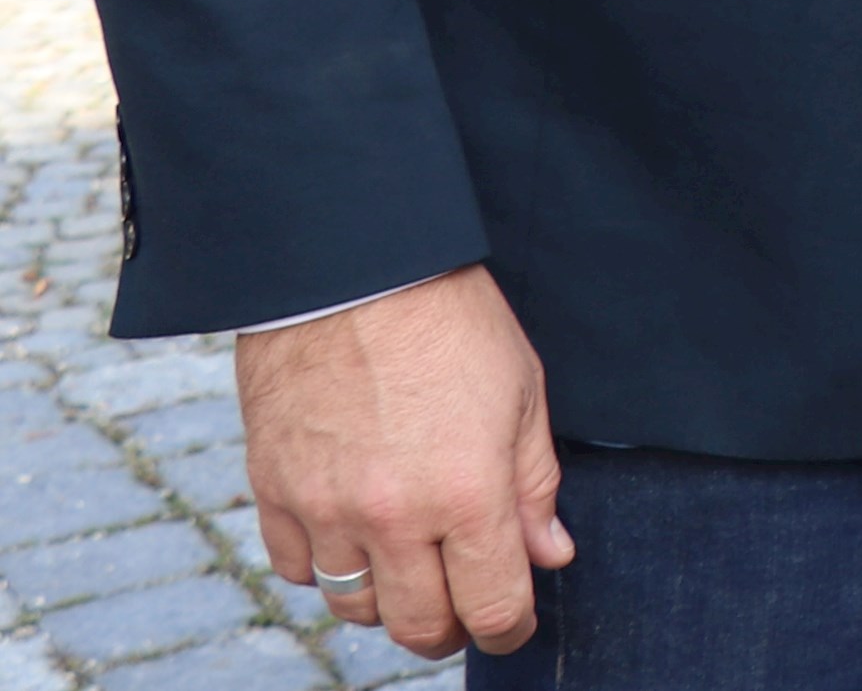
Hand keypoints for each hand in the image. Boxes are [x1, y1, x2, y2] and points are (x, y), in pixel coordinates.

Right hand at [240, 265, 572, 657]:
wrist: (357, 270)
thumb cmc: (452, 323)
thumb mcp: (522, 394)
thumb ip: (535, 486)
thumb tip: (548, 555)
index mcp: (469, 492)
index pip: (492, 604)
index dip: (510, 627)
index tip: (514, 625)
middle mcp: (396, 515)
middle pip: (417, 624)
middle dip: (447, 631)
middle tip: (461, 613)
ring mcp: (327, 508)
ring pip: (353, 606)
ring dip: (385, 602)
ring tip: (409, 572)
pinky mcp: (274, 491)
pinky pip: (296, 568)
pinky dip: (326, 567)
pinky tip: (352, 537)